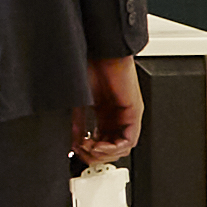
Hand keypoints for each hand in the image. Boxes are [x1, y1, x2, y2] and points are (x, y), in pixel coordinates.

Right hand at [70, 53, 143, 172]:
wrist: (101, 52)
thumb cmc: (90, 68)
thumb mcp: (78, 104)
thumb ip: (77, 125)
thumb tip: (72, 144)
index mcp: (104, 113)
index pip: (102, 142)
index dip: (89, 150)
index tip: (77, 149)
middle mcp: (117, 116)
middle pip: (113, 148)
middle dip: (95, 154)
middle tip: (82, 151)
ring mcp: (127, 115)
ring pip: (122, 148)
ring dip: (104, 153)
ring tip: (90, 148)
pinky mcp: (134, 112)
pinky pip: (129, 140)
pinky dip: (114, 147)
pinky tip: (101, 144)